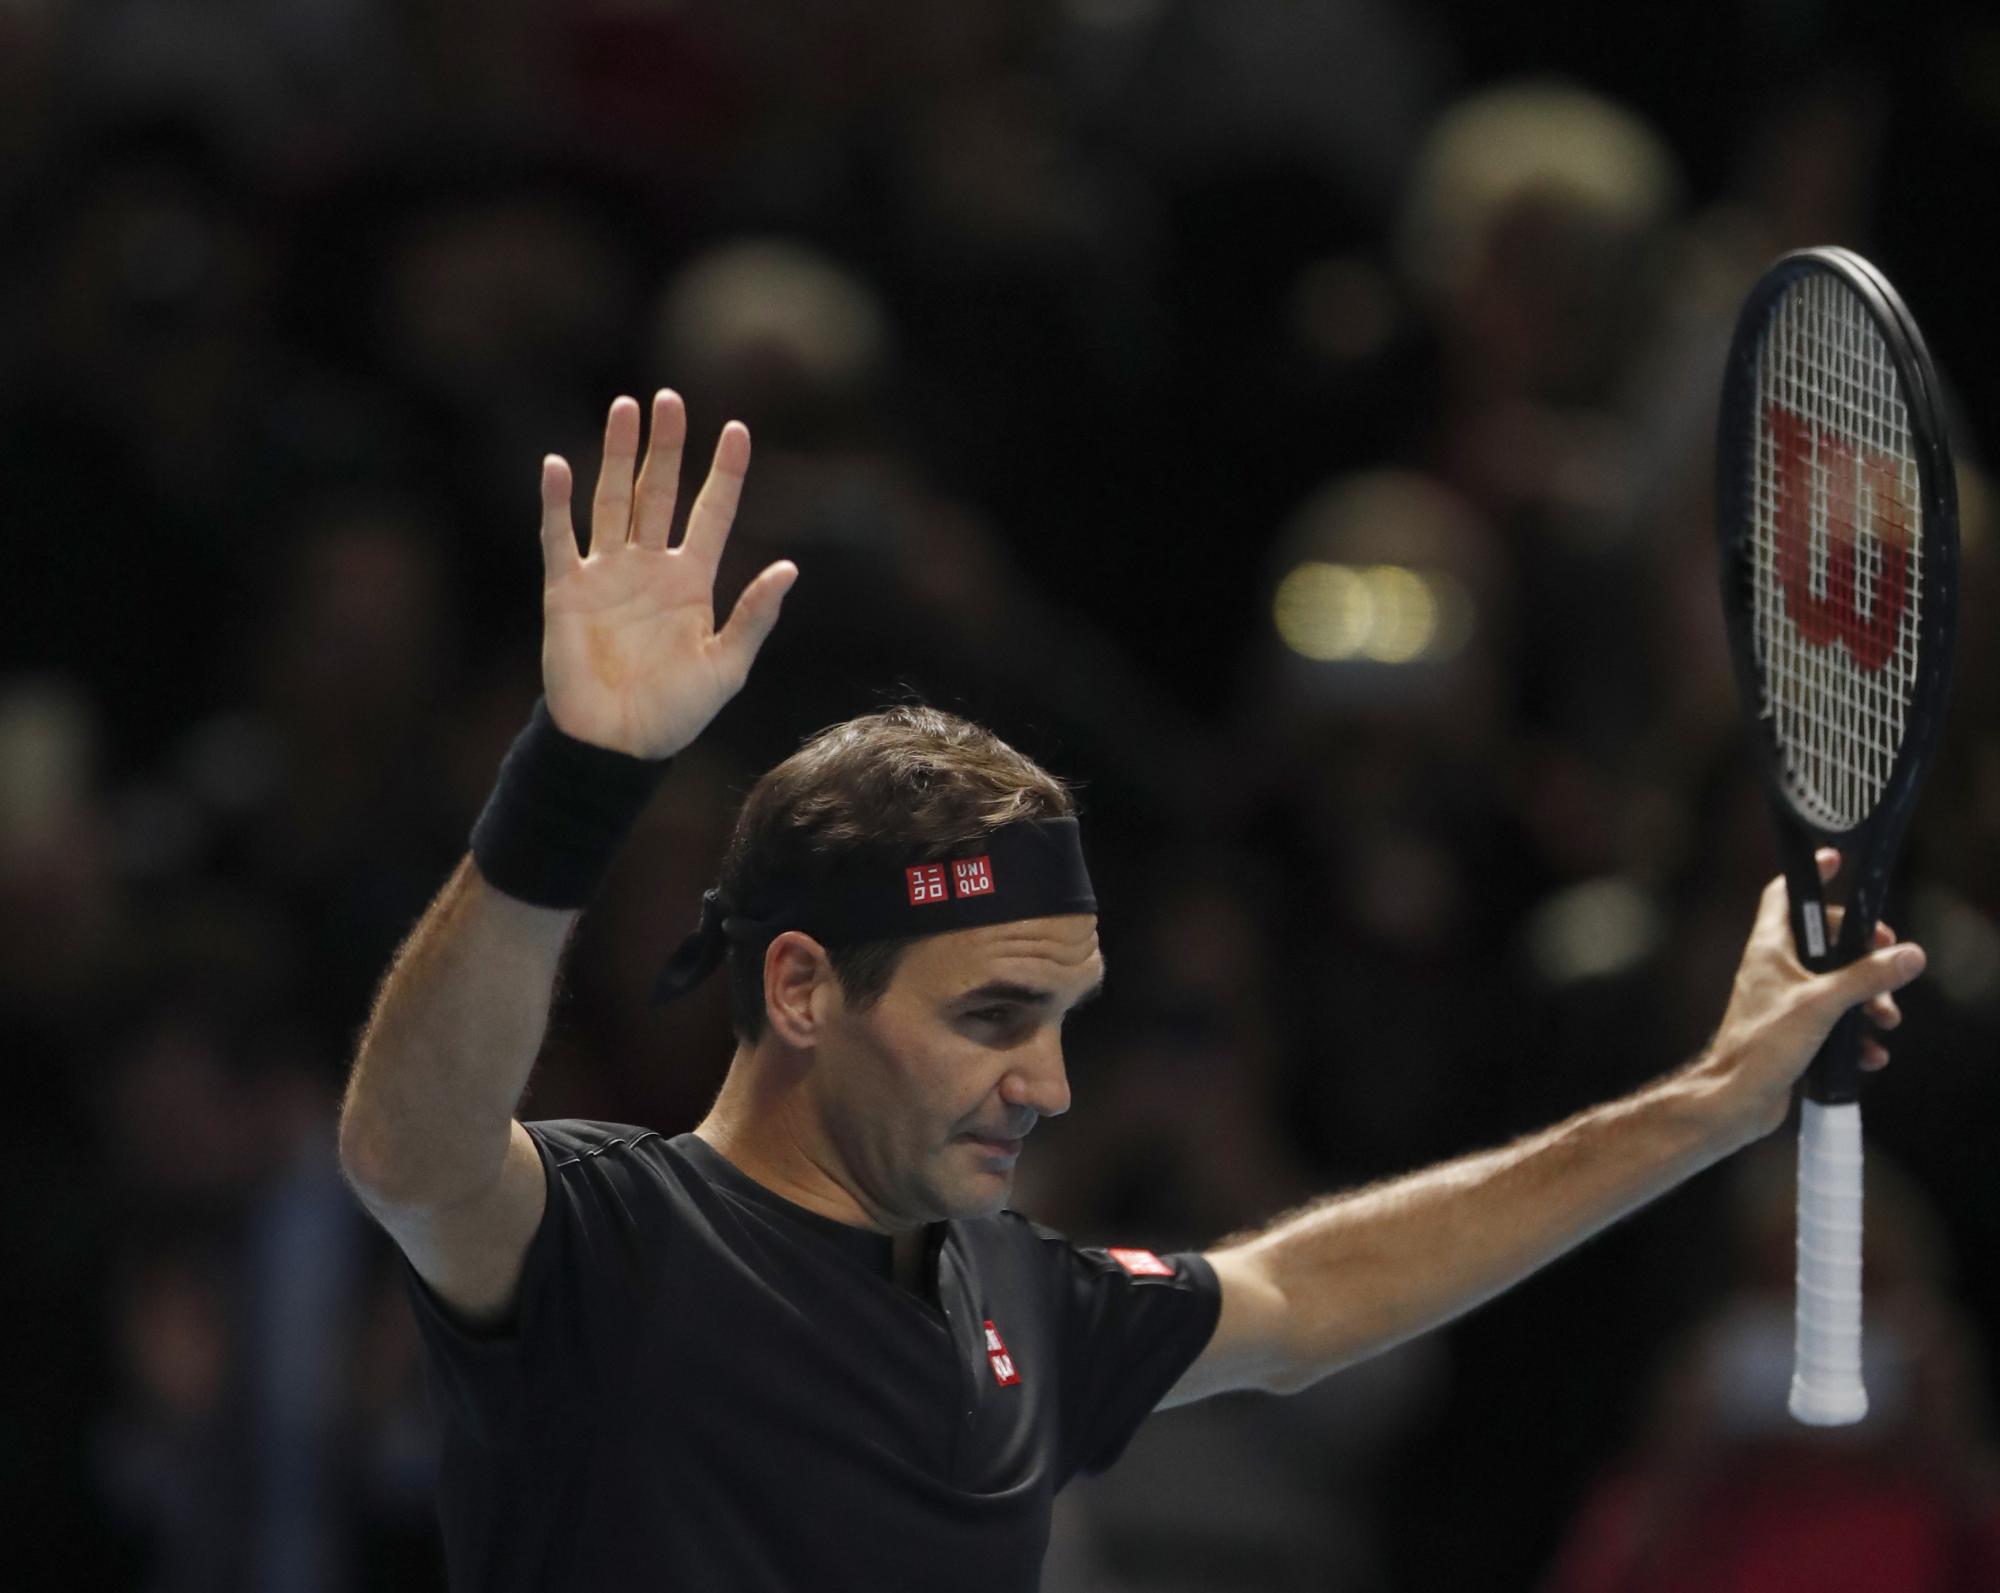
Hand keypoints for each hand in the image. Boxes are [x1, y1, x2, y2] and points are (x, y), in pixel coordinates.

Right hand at [538, 391, 797, 758]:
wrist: (616, 745)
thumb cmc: (675, 712)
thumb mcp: (727, 667)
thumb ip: (753, 616)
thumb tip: (789, 568)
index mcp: (692, 582)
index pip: (712, 513)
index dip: (725, 473)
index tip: (737, 429)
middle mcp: (649, 568)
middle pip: (658, 492)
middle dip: (666, 447)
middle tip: (670, 398)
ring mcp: (607, 575)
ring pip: (612, 501)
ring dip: (617, 456)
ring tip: (626, 408)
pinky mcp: (566, 590)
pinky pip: (558, 538)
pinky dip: (555, 503)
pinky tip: (556, 464)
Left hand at [1701, 847, 1925, 1143]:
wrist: (1736, 1100)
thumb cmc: (1763, 1046)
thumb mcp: (1822, 1004)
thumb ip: (1866, 976)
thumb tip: (1908, 954)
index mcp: (1769, 948)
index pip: (1785, 894)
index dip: (1811, 875)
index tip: (1837, 859)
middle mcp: (1774, 968)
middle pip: (1827, 941)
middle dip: (1864, 953)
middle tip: (1891, 961)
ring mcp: (1784, 1000)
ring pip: (1837, 985)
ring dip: (1868, 1000)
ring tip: (1886, 1020)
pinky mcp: (1794, 1031)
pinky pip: (1834, 1022)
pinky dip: (1855, 1035)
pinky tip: (1870, 1054)